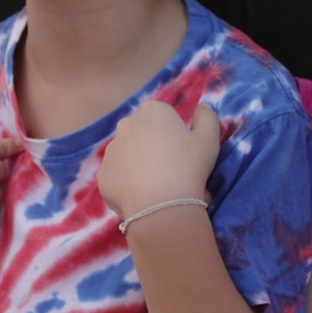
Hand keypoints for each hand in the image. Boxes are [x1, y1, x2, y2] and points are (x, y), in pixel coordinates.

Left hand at [98, 101, 220, 220]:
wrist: (161, 205)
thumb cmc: (188, 166)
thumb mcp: (209, 139)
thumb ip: (207, 117)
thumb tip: (201, 107)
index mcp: (151, 111)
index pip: (163, 117)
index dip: (174, 134)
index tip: (182, 151)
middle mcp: (126, 125)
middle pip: (142, 133)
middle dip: (152, 145)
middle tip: (170, 168)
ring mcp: (111, 150)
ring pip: (128, 154)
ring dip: (139, 164)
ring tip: (156, 186)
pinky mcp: (102, 175)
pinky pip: (118, 176)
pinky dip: (128, 183)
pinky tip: (142, 196)